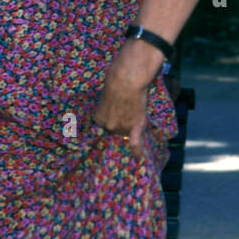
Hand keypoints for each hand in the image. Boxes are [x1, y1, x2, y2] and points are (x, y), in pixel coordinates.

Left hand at [90, 40, 157, 160]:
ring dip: (132, 123)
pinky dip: (137, 151)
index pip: (106, 124)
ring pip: (128, 130)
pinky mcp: (134, 126)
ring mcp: (121, 128)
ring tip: (135, 106)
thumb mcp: (105, 94)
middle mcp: (108, 127)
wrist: (127, 79)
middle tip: (127, 106)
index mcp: (98, 119)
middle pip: (116, 128)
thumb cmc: (116, 81)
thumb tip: (112, 105)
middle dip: (122, 119)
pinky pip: (135, 143)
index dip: (113, 117)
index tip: (116, 113)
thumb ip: (107, 105)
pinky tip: (139, 160)